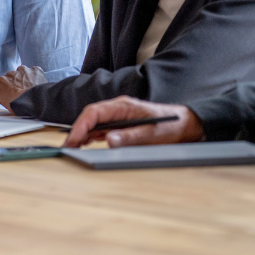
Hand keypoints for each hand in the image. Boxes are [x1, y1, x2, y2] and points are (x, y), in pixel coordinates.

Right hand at [0, 65, 44, 106]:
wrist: (34, 103)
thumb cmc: (20, 106)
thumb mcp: (6, 105)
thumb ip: (4, 96)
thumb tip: (7, 97)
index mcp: (1, 82)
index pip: (4, 83)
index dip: (10, 89)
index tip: (14, 94)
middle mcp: (10, 73)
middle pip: (14, 77)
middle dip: (18, 83)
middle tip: (24, 93)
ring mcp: (23, 70)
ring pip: (24, 73)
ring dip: (27, 79)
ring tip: (32, 90)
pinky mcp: (35, 70)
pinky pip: (35, 72)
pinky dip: (37, 77)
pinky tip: (38, 86)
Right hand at [64, 96, 203, 148]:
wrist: (186, 124)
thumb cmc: (171, 126)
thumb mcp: (152, 135)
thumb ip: (130, 137)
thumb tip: (109, 141)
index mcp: (123, 106)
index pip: (94, 112)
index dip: (81, 125)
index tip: (73, 140)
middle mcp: (118, 108)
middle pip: (90, 117)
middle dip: (77, 131)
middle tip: (67, 147)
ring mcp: (119, 115)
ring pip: (93, 122)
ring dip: (82, 134)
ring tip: (72, 148)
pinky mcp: (121, 123)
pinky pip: (101, 128)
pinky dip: (91, 136)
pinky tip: (85, 144)